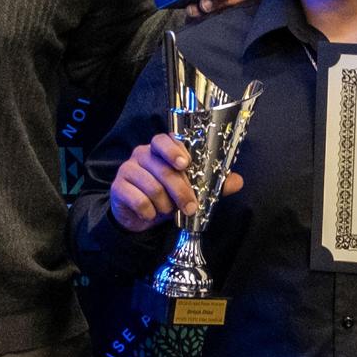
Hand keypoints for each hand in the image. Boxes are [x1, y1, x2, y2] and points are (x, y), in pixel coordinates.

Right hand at [110, 132, 243, 232]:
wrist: (138, 215)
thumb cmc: (166, 196)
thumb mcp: (189, 189)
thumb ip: (212, 183)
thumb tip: (238, 181)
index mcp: (159, 149)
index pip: (164, 140)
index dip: (174, 150)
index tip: (185, 164)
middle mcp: (142, 154)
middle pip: (163, 169)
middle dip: (180, 191)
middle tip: (191, 207)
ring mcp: (128, 169)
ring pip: (152, 187)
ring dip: (164, 204)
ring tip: (167, 210)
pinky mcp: (118, 187)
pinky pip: (138, 200)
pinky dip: (149, 211)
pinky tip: (150, 214)